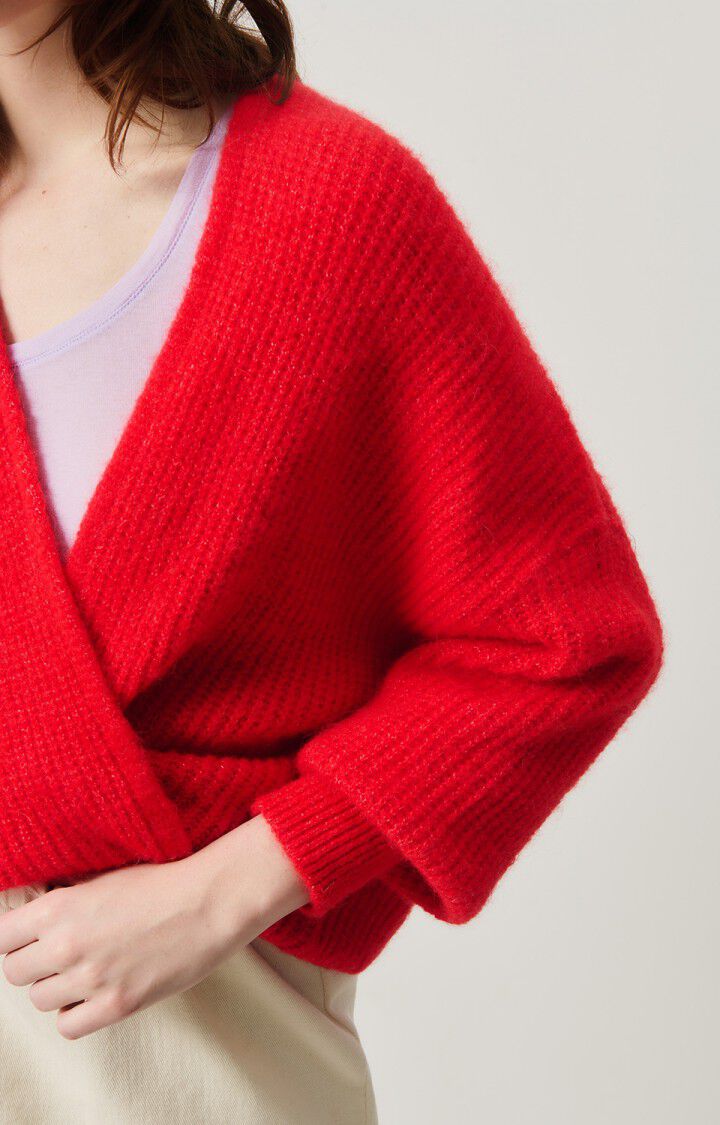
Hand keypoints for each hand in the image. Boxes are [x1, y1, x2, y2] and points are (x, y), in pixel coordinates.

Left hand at [0, 814, 309, 1039]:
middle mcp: (66, 945)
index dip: (18, 939)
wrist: (208, 902)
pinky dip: (75, 1014)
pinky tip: (94, 995)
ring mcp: (91, 978)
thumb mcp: (101, 879)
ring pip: (39, 1000)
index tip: (33, 938)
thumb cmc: (160, 884)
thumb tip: (33, 918)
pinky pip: (67, 1026)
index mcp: (59, 907)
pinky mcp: (116, 1005)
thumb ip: (63, 902)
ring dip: (57, 988)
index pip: (2, 938)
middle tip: (60, 956)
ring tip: (84, 972)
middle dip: (35, 964)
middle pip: (16, 972)